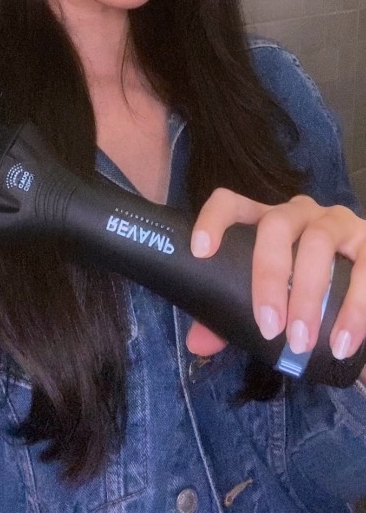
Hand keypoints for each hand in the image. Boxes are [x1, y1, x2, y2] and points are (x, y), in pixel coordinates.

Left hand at [186, 187, 365, 366]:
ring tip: (302, 342)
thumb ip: (234, 317)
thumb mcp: (273, 297)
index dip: (213, 220)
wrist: (364, 290)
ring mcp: (337, 222)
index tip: (200, 252)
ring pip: (317, 242)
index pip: (232, 204)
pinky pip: (364, 268)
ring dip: (307, 295)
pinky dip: (355, 309)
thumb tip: (198, 344)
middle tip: (269, 327)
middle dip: (268, 276)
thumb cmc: (307, 289)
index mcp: (267, 222)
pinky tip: (343, 341)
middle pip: (276, 225)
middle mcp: (300, 213)